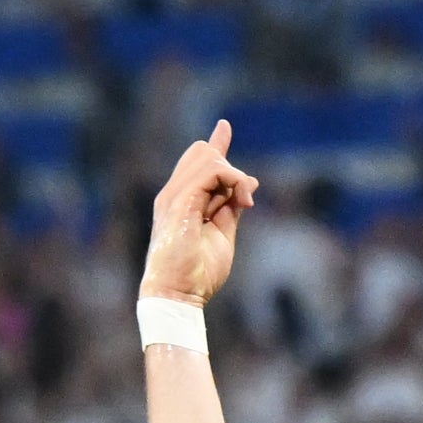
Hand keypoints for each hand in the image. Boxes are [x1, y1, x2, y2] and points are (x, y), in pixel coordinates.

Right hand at [140, 125, 257, 309]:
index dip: (215, 144)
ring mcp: (175, 196)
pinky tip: (242, 201)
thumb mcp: (222, 235)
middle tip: (244, 202)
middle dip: (230, 168)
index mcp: (182, 202)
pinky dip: (233, 180)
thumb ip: (231, 209)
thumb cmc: (197, 274)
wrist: (178, 295)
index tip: (224, 127)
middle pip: (201, 152)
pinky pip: (212, 171)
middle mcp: (174, 194)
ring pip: (207, 156)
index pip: (197, 163)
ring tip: (244, 203)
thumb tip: (248, 185)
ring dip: (235, 176)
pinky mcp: (181, 201)